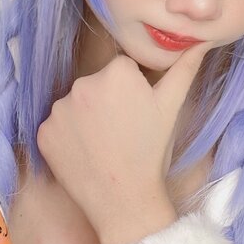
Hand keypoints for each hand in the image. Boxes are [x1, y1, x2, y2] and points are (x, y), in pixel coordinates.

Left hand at [36, 41, 212, 242]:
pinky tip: (85, 153)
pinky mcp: (43, 132)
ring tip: (104, 144)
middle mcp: (82, 84)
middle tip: (122, 131)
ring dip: (86, 118)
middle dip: (107, 101)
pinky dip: (68, 137)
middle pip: (96, 84)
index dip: (131, 92)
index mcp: (115, 72)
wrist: (124, 200)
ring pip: (75, 104)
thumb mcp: (171, 108)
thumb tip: (201, 42)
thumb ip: (184, 69)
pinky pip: (57, 126)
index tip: (137, 114)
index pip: (121, 69)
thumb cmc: (151, 151)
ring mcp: (58, 109)